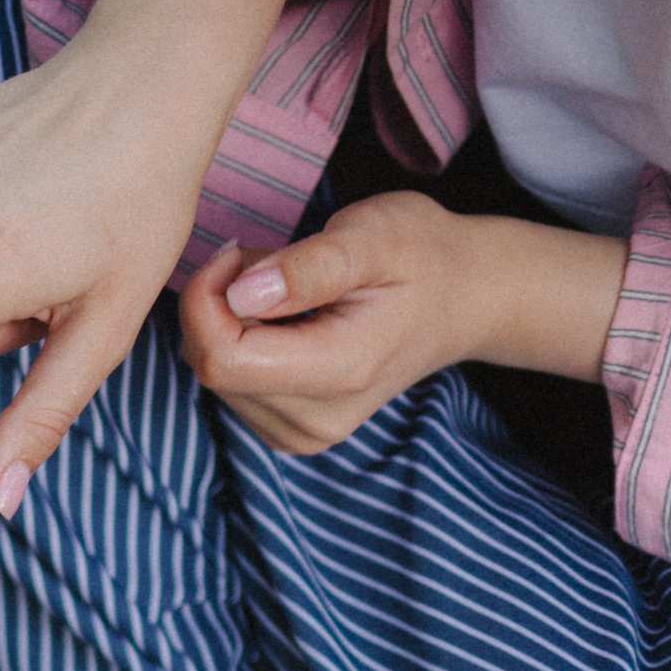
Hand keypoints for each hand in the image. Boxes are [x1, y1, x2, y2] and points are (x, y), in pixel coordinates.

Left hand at [178, 193, 627, 452]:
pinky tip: (284, 318)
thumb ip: (310, 267)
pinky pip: (229, 384)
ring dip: (229, 322)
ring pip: (213, 375)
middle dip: (218, 305)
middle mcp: (316, 420)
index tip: (234, 253)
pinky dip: (240, 342)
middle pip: (211, 367)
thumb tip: (240, 294)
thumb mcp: (374, 237)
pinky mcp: (288, 431)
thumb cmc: (421, 255)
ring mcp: (301, 434)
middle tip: (271, 263)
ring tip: (287, 288)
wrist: (464, 298)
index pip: (224, 359)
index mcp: (339, 373)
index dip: (206, 299)